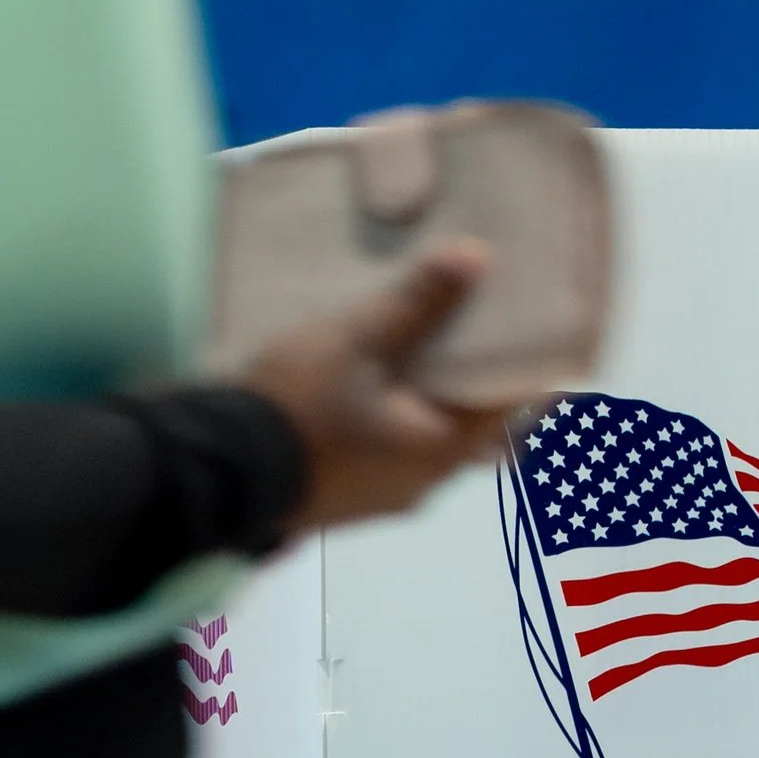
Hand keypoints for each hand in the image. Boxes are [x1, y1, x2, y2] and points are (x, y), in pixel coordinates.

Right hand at [244, 244, 508, 534]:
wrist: (218, 473)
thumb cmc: (296, 407)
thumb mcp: (355, 342)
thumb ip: (417, 304)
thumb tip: (478, 258)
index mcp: (440, 448)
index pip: (512, 406)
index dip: (530, 365)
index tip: (540, 329)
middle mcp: (426, 483)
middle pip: (479, 430)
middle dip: (487, 385)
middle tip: (490, 332)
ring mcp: (390, 497)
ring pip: (437, 444)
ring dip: (445, 405)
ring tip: (440, 352)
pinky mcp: (356, 499)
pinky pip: (401, 456)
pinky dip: (410, 422)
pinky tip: (391, 390)